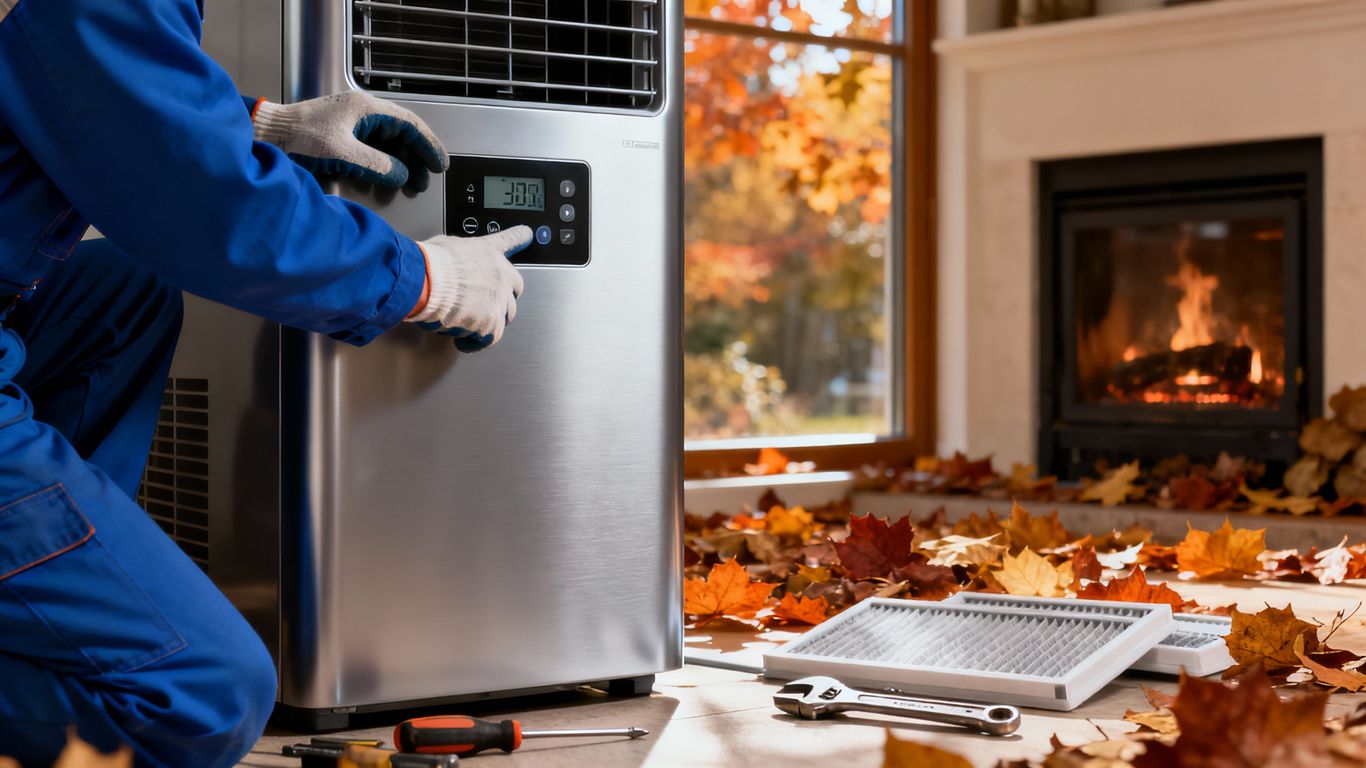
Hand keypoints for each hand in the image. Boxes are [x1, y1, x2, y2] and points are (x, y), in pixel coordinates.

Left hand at [252, 91, 448, 190]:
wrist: (267, 137)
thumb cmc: (298, 139)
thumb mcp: (343, 154)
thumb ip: (378, 165)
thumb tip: (402, 175)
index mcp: (365, 108)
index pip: (409, 125)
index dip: (428, 145)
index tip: (439, 164)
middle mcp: (362, 111)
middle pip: (402, 133)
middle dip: (418, 157)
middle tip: (428, 177)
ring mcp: (352, 122)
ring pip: (389, 141)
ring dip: (403, 162)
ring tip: (412, 182)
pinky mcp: (342, 134)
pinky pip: (374, 147)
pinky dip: (386, 162)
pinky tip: (389, 176)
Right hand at [406, 227, 531, 352]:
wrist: (427, 281)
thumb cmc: (430, 262)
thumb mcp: (446, 245)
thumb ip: (458, 255)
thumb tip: (449, 261)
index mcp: (487, 252)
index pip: (510, 239)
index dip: (520, 237)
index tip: (528, 234)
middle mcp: (499, 275)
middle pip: (514, 289)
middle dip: (502, 298)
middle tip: (484, 304)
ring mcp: (498, 300)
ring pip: (504, 317)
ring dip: (488, 322)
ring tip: (468, 324)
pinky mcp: (491, 322)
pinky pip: (489, 339)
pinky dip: (475, 343)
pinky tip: (464, 342)